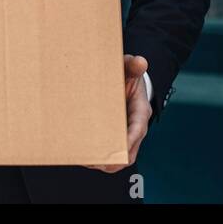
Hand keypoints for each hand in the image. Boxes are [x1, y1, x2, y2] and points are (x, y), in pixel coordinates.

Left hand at [83, 54, 150, 173]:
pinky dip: (99, 158)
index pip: (138, 130)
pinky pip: (111, 155)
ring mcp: (126, 136)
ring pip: (119, 159)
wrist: (126, 80)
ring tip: (82, 159)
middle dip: (111, 159)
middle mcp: (135, 128)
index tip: (114, 150)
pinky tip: (82, 155)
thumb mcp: (129, 68)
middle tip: (89, 158)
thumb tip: (140, 61)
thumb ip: (133, 65)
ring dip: (102, 162)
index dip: (127, 142)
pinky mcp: (116, 138)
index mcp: (141, 112)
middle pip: (128, 153)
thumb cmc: (127, 75)